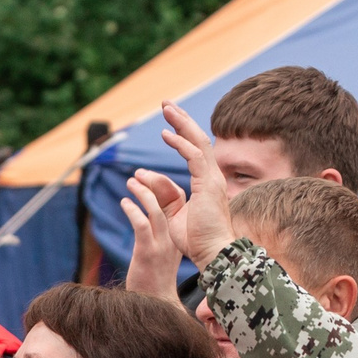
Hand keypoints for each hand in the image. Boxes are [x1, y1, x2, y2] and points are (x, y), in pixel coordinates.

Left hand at [119, 170, 188, 304]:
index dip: (166, 187)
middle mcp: (173, 237)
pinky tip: (123, 202)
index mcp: (178, 235)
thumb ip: (158, 235)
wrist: (155, 303)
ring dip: (142, 193)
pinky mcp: (148, 252)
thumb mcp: (161, 252)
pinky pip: (142, 224)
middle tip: (139, 173)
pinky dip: (132, 210)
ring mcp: (162, 244)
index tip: (151, 177)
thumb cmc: (154, 279)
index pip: (179, 202)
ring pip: (156, 210)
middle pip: (171, 201)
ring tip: (130, 182)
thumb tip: (148, 220)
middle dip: (155, 183)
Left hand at [156, 102, 236, 266]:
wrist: (212, 253)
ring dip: (181, 124)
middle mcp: (213, 176)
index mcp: (207, 182)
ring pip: (198, 143)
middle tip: (167, 104)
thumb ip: (162, 195)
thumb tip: (144, 179)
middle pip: (198, 140)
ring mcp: (213, 179)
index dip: (182, 135)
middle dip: (182, 121)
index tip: (168, 124)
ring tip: (167, 108)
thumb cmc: (195, 239)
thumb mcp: (173, 214)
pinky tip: (166, 134)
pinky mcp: (208, 185)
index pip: (195, 151)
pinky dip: (180, 144)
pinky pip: (193, 158)